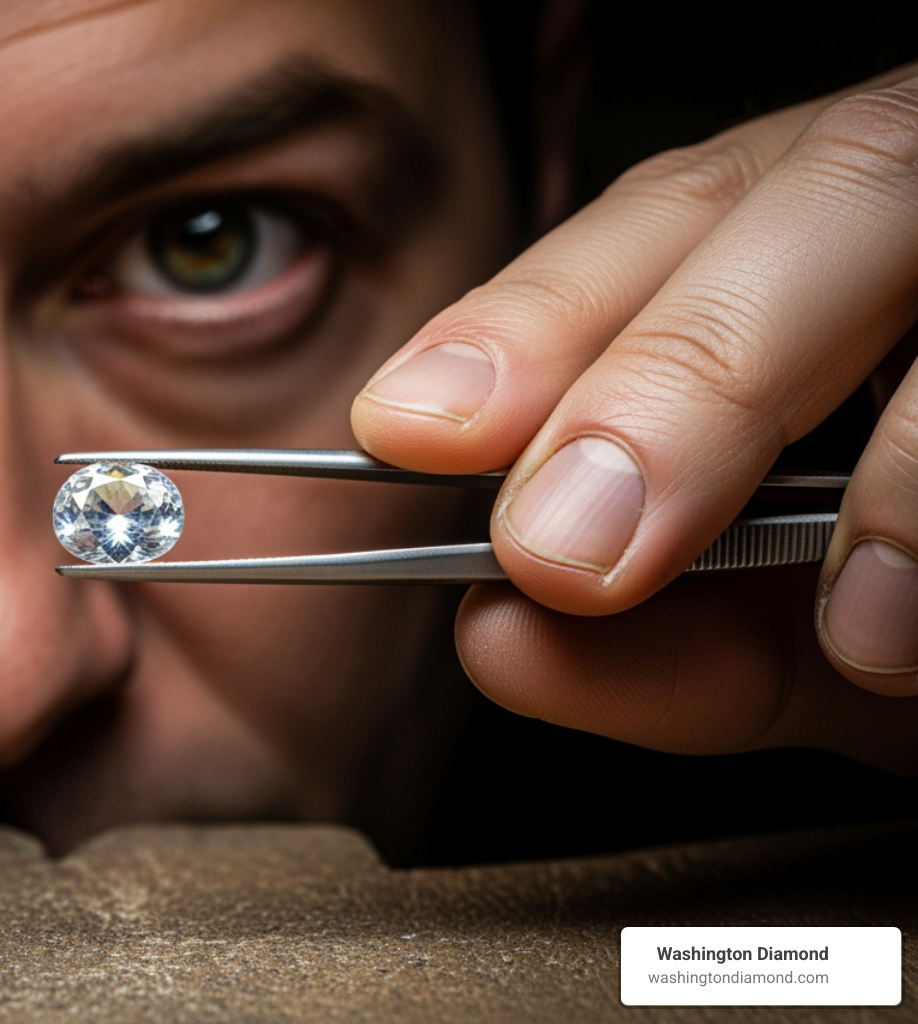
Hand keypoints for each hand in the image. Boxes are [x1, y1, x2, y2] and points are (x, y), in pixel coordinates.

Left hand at [351, 64, 917, 773]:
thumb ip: (676, 634)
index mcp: (814, 247)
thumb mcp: (801, 634)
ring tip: (859, 632)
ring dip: (891, 456)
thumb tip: (509, 637)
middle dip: (680, 376)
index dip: (535, 319)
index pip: (663, 228)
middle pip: (817, 197)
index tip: (412, 424)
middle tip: (571, 548)